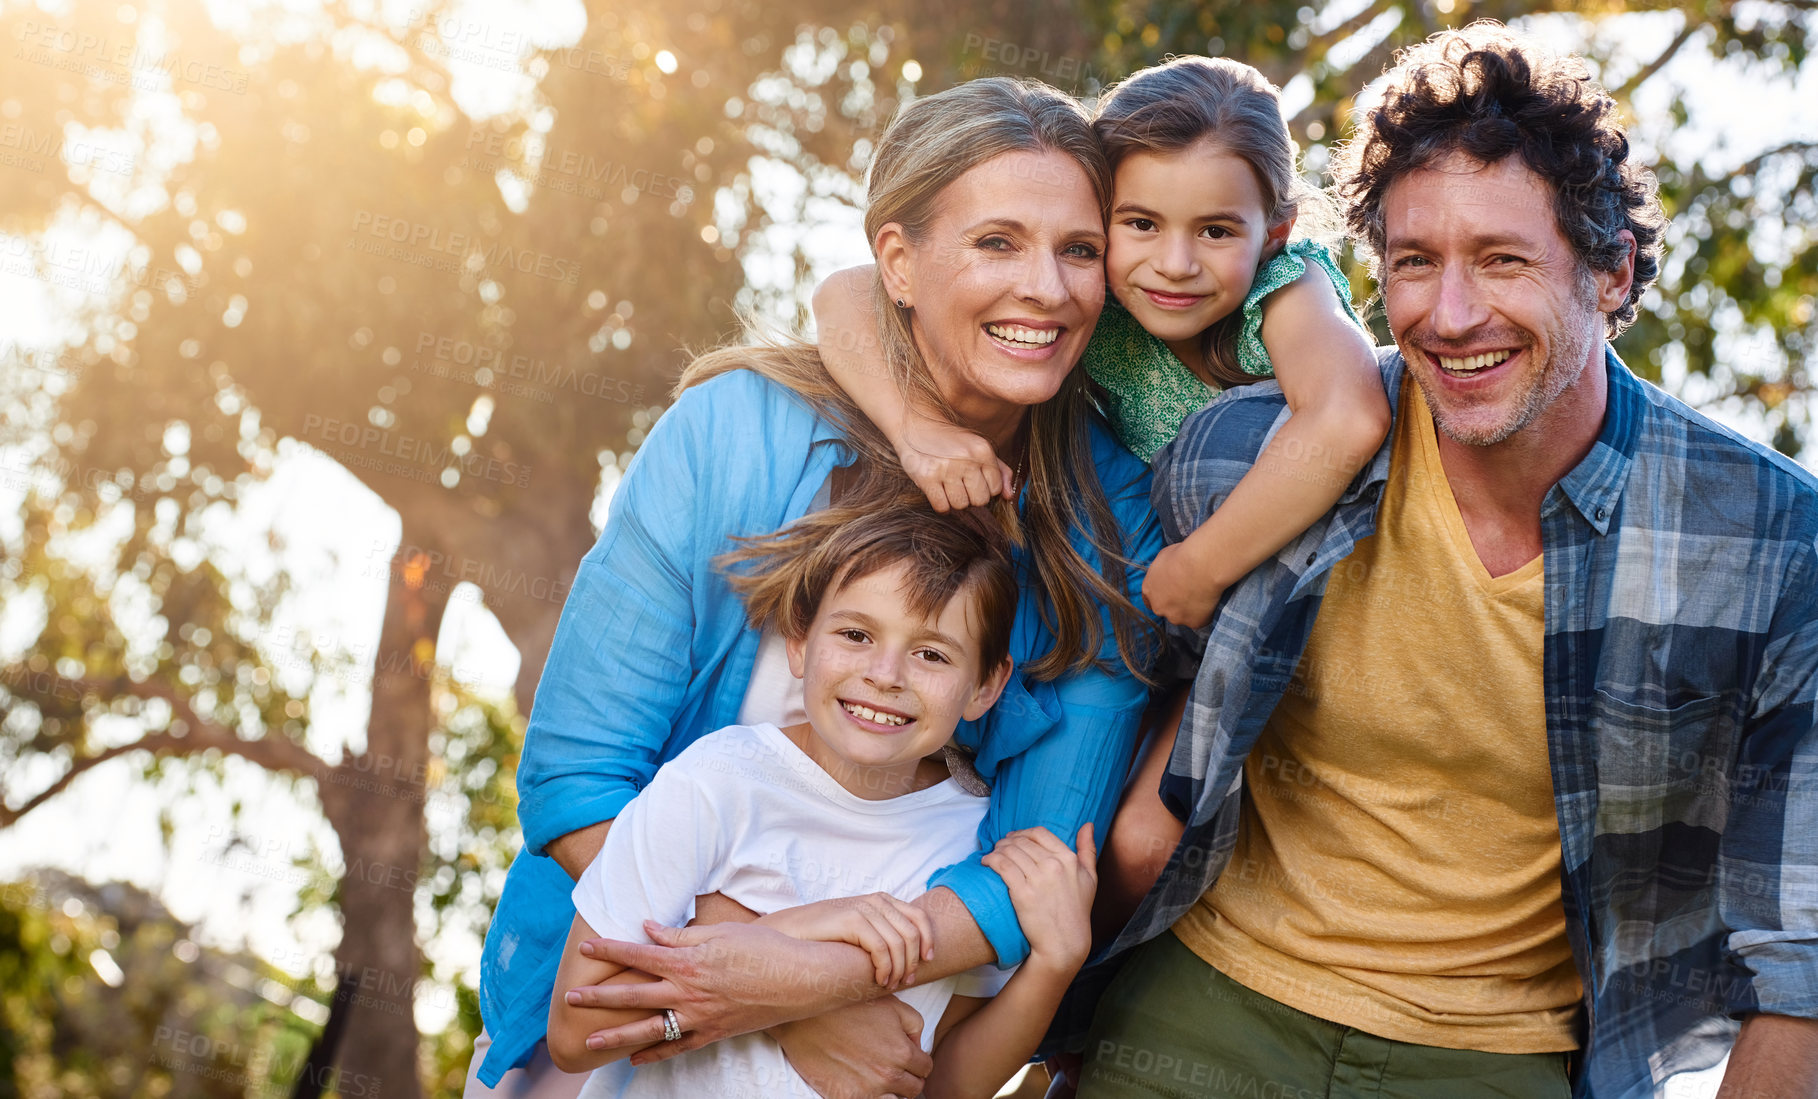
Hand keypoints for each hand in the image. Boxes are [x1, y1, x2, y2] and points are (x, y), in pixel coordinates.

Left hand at [569, 919, 870, 1062]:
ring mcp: (700, 1017)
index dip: (610, 950)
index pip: (638, 955)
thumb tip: (649, 930)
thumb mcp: (721, 932)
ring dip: (617, 1034)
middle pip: (634, 995)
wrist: (802, 979)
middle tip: (570, 999)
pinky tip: (635, 1058)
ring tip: (591, 1040)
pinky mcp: (714, 1033)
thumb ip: (681, 935)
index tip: (587, 946)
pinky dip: (655, 1054)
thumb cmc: (765, 948)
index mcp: (688, 962)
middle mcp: (688, 993)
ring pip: (649, 1029)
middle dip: (599, 997)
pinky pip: (678, 1047)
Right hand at [760, 894, 933, 989]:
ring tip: (890, 985)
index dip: (929, 940)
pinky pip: (881, 948)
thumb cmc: (825, 939)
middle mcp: (876, 901)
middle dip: (914, 961)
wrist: (789, 933)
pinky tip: (879, 981)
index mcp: (882, 900)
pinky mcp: (851, 920)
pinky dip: (886, 969)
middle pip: (912, 933)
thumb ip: (881, 934)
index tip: (928, 962)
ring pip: (899, 943)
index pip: (920, 917)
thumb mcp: (859, 932)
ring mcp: (863, 908)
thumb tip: (911, 957)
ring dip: (900, 969)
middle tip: (907, 982)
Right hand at [773, 997, 932, 1098]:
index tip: (908, 1058)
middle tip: (894, 1068)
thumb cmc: (848, 1006)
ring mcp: (867, 1090)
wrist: (804, 1018)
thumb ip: (914, 1024)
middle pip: (914, 1089)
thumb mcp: (890, 1004)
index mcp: (901, 1051)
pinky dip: (872, 1098)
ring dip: (892, 1093)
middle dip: (908, 1079)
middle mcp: (888, 1074)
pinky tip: (863, 1086)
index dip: (918, 1062)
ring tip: (879, 1079)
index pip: (925, 1068)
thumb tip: (917, 1044)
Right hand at [896, 415, 1013, 511]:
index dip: (984, 488)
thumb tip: (1009, 496)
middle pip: (979, 500)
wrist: (916, 426)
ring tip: (947, 486)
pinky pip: (942, 507)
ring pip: (961, 505)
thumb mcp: (978, 448)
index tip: (972, 480)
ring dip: (954, 501)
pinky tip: (937, 491)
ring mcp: (946, 469)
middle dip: (970, 497)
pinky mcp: (927, 478)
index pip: (994, 489)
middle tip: (959, 484)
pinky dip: (941, 504)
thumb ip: (999, 470)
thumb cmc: (951, 441)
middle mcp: (967, 459)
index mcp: (982, 450)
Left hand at [981, 823, 1095, 973]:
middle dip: (1007, 841)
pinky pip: (1002, 866)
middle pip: (1022, 841)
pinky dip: (991, 860)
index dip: (1023, 833)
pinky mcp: (1022, 893)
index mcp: (1069, 859)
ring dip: (997, 849)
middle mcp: (1053, 865)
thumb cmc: (1076, 911)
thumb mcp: (1090, 878)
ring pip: (1010, 851)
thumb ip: (1089, 849)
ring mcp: (1037, 879)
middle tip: (1000, 846)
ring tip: (992, 854)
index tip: (1015, 838)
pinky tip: (986, 862)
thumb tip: (1088, 824)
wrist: (1064, 943)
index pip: (1040, 833)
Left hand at [1141, 541, 1225, 628]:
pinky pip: (1200, 619)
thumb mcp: (1164, 558)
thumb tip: (1167, 572)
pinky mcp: (1194, 623)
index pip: (1150, 600)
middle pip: (1166, 610)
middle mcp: (1159, 607)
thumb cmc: (1183, 556)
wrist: (1202, 565)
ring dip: (1190, 609)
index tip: (1171, 592)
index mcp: (1149, 590)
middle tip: (1190, 591)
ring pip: (1183, 616)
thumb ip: (1162, 572)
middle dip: (1175, 604)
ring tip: (1202, 593)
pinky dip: (1205, 612)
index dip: (1162, 596)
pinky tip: (1210, 599)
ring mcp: (1176, 617)